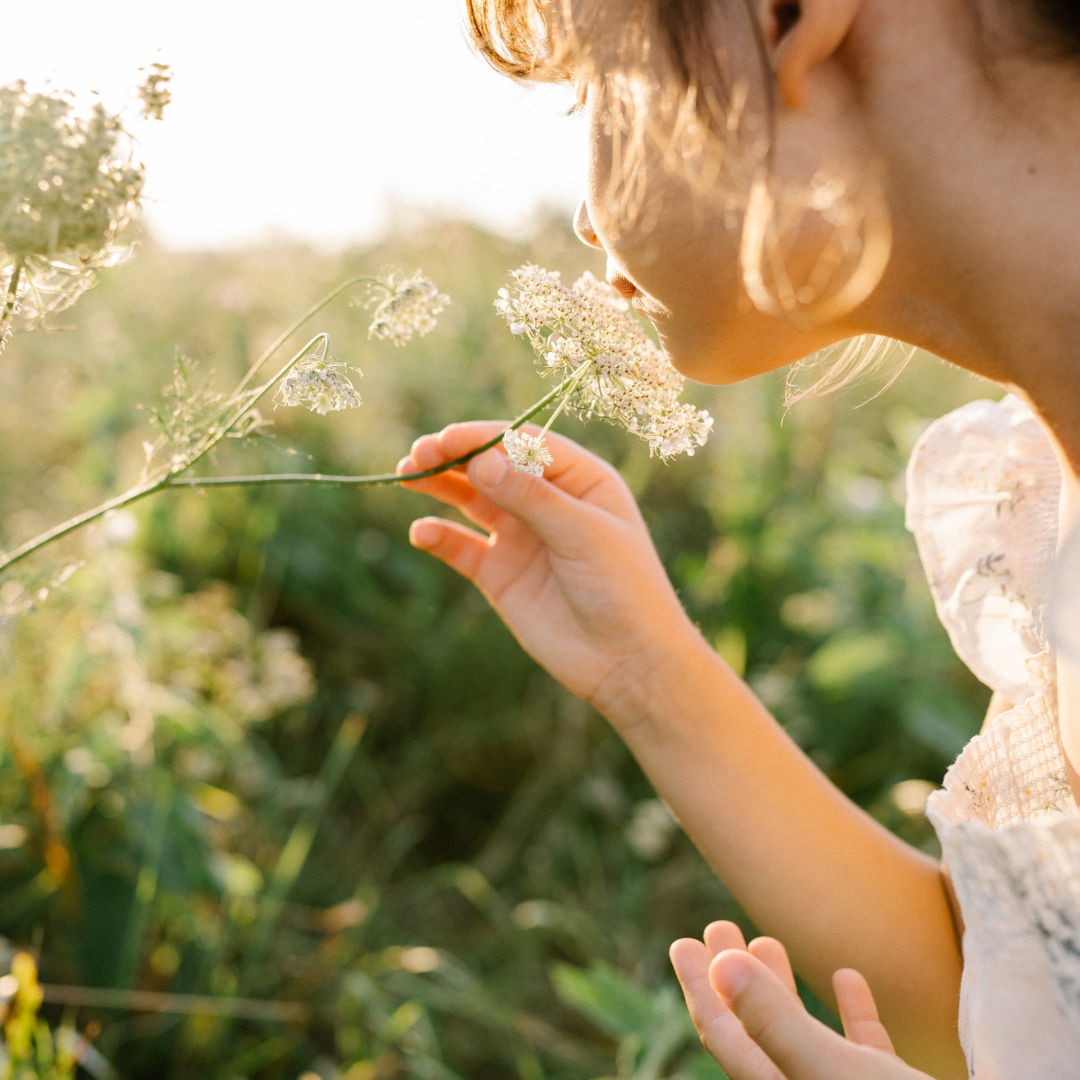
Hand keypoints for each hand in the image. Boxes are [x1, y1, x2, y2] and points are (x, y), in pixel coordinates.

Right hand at [398, 422, 704, 717]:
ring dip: (439, 485)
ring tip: (406, 476)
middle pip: (491, 466)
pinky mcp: (500, 574)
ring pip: (470, 500)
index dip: (483, 437)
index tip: (447, 439)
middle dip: (454, 457)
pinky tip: (421, 532)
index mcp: (580, 479)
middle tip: (418, 455)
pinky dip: (438, 537)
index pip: (524, 443)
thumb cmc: (623, 588)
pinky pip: (461, 547)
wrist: (627, 662)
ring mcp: (521, 536)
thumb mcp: (582, 533)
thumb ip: (530, 497)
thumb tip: (479, 461)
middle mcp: (548, 501)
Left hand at [670, 923, 934, 1079]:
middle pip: (755, 1033)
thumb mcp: (832, 1071)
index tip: (682, 941)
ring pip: (802, 1040)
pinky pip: (860, 1054)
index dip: (698, 988)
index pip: (724, 1039)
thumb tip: (719, 964)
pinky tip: (846, 978)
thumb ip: (775, 1021)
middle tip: (718, 925)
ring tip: (766, 939)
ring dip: (782, 990)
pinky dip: (850, 1015)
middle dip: (733, 978)